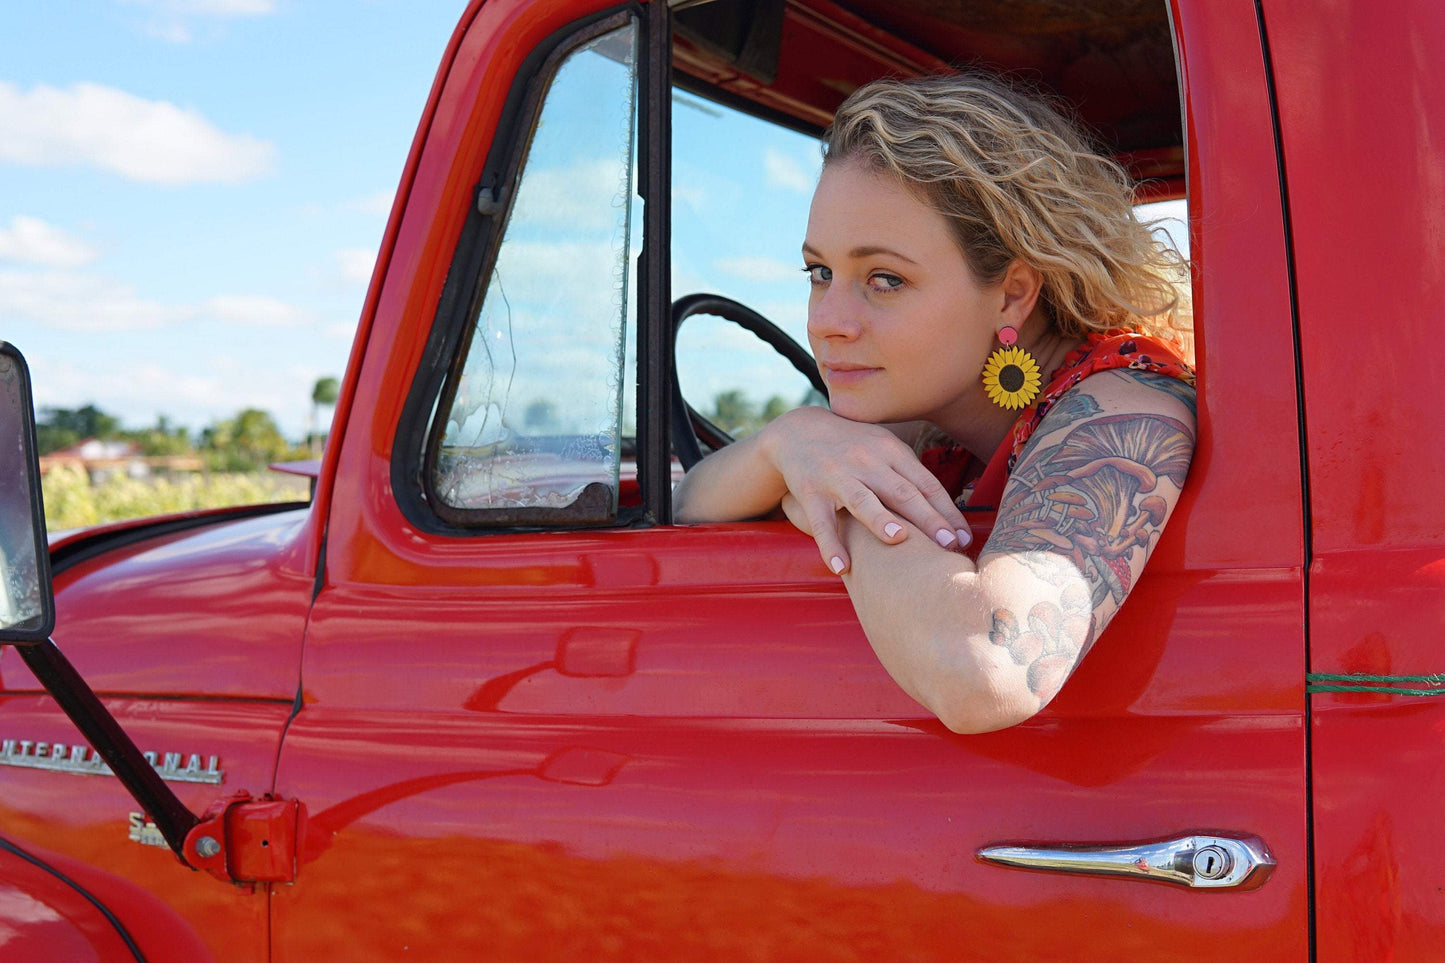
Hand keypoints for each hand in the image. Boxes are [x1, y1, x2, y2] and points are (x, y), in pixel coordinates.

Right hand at [762, 407, 972, 573]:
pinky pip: (821, 521)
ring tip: (898, 538)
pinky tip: (842, 567)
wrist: (798, 432)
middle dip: (928, 518)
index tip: (964, 538)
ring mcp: (837, 476)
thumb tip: (949, 512)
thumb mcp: (883, 448)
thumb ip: (910, 474)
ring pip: (862, 499)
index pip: (925, 484)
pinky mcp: (810, 491)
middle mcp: (867, 461)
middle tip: (949, 544)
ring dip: (880, 518)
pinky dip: (830, 544)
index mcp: (891, 452)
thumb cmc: (853, 446)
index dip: (947, 511)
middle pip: (902, 492)